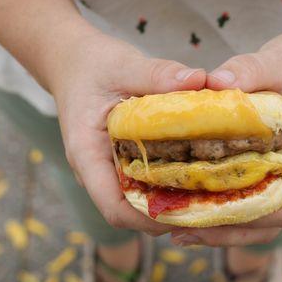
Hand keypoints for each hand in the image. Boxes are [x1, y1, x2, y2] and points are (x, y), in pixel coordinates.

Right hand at [51, 30, 205, 235]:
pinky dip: (166, 188)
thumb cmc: (92, 64)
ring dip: (169, 205)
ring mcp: (107, 170)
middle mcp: (95, 171)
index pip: (113, 207)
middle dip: (166, 216)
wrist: (73, 62)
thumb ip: (158, 74)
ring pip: (137, 203)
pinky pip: (142, 186)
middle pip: (129, 213)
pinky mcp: (120, 164)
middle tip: (208, 208)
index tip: (186, 212)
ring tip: (208, 197)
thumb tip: (200, 80)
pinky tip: (196, 178)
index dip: (148, 219)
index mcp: (86, 154)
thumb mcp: (124, 65)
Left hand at [171, 32, 281, 245]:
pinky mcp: (269, 169)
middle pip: (269, 223)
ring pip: (257, 218)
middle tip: (183, 232)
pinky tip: (189, 205)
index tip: (214, 216)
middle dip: (227, 233)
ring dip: (220, 228)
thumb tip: (213, 82)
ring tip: (178, 228)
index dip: (254, 219)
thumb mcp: (279, 60)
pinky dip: (221, 208)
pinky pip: (248, 198)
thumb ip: (250, 69)